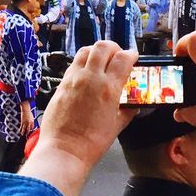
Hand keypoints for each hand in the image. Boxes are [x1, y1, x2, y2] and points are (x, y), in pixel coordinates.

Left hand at [21, 40, 135, 195]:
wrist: (65, 149)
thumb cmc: (92, 142)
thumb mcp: (117, 126)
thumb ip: (127, 111)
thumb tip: (134, 105)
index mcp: (108, 88)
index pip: (122, 59)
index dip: (131, 54)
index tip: (133, 56)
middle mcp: (90, 77)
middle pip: (102, 47)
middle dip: (114, 47)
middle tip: (118, 55)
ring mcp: (74, 78)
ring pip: (86, 50)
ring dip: (97, 51)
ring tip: (102, 60)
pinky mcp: (62, 83)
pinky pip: (74, 63)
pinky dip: (84, 62)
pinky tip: (87, 72)